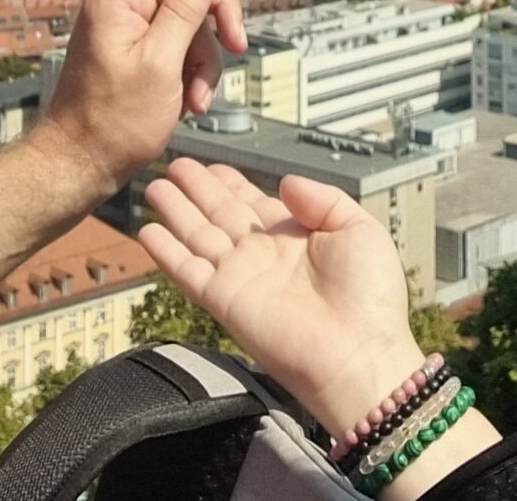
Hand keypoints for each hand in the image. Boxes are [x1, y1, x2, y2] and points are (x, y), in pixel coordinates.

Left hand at [34, 0, 251, 197]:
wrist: (79, 165)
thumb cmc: (111, 122)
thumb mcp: (161, 65)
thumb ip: (185, 10)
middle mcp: (119, 3)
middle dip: (215, 17)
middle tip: (237, 50)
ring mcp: (124, 25)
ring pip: (186, 14)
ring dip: (205, 53)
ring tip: (201, 95)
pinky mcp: (132, 47)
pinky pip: (175, 39)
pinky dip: (191, 67)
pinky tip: (191, 101)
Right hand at [138, 158, 423, 438]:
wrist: (359, 352)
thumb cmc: (369, 297)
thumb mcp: (357, 229)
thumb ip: (321, 198)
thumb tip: (284, 181)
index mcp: (292, 236)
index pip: (251, 201)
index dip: (228, 182)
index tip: (209, 164)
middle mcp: (261, 255)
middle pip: (218, 213)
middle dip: (195, 188)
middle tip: (173, 164)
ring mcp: (240, 277)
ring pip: (197, 235)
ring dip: (174, 211)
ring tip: (153, 186)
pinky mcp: (224, 301)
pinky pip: (188, 271)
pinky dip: (166, 252)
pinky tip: (147, 231)